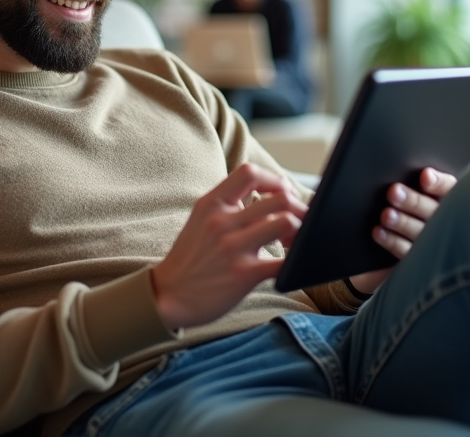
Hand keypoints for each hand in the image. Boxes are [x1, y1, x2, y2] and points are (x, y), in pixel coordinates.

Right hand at [151, 163, 306, 330]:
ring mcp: (233, 247)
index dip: (275, 180)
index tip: (283, 193)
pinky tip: (291, 265)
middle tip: (300, 221)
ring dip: (301, 231)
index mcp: (211, 204)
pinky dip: (297, 262)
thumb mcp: (200, 219)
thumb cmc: (191, 258)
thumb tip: (269, 197)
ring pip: (286, 223)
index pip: (250, 173)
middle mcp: (221, 221)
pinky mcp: (244, 274)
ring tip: (295, 243)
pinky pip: (284, 262)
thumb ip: (229, 205)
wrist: (168, 296)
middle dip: (300, 208)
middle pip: (280, 198)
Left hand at [348, 167, 456, 295]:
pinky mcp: (412, 262)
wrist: (365, 246)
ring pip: (422, 233)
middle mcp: (440, 219)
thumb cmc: (374, 205)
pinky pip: (406, 254)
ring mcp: (428, 243)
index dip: (438, 182)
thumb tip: (364, 159)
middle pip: (436, 210)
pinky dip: (392, 242)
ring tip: (385, 214)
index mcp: (438, 195)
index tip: (423, 176)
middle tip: (393, 192)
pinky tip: (377, 232)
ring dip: (403, 222)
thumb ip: (383, 174)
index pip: (449, 187)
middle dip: (413, 200)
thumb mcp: (378, 187)